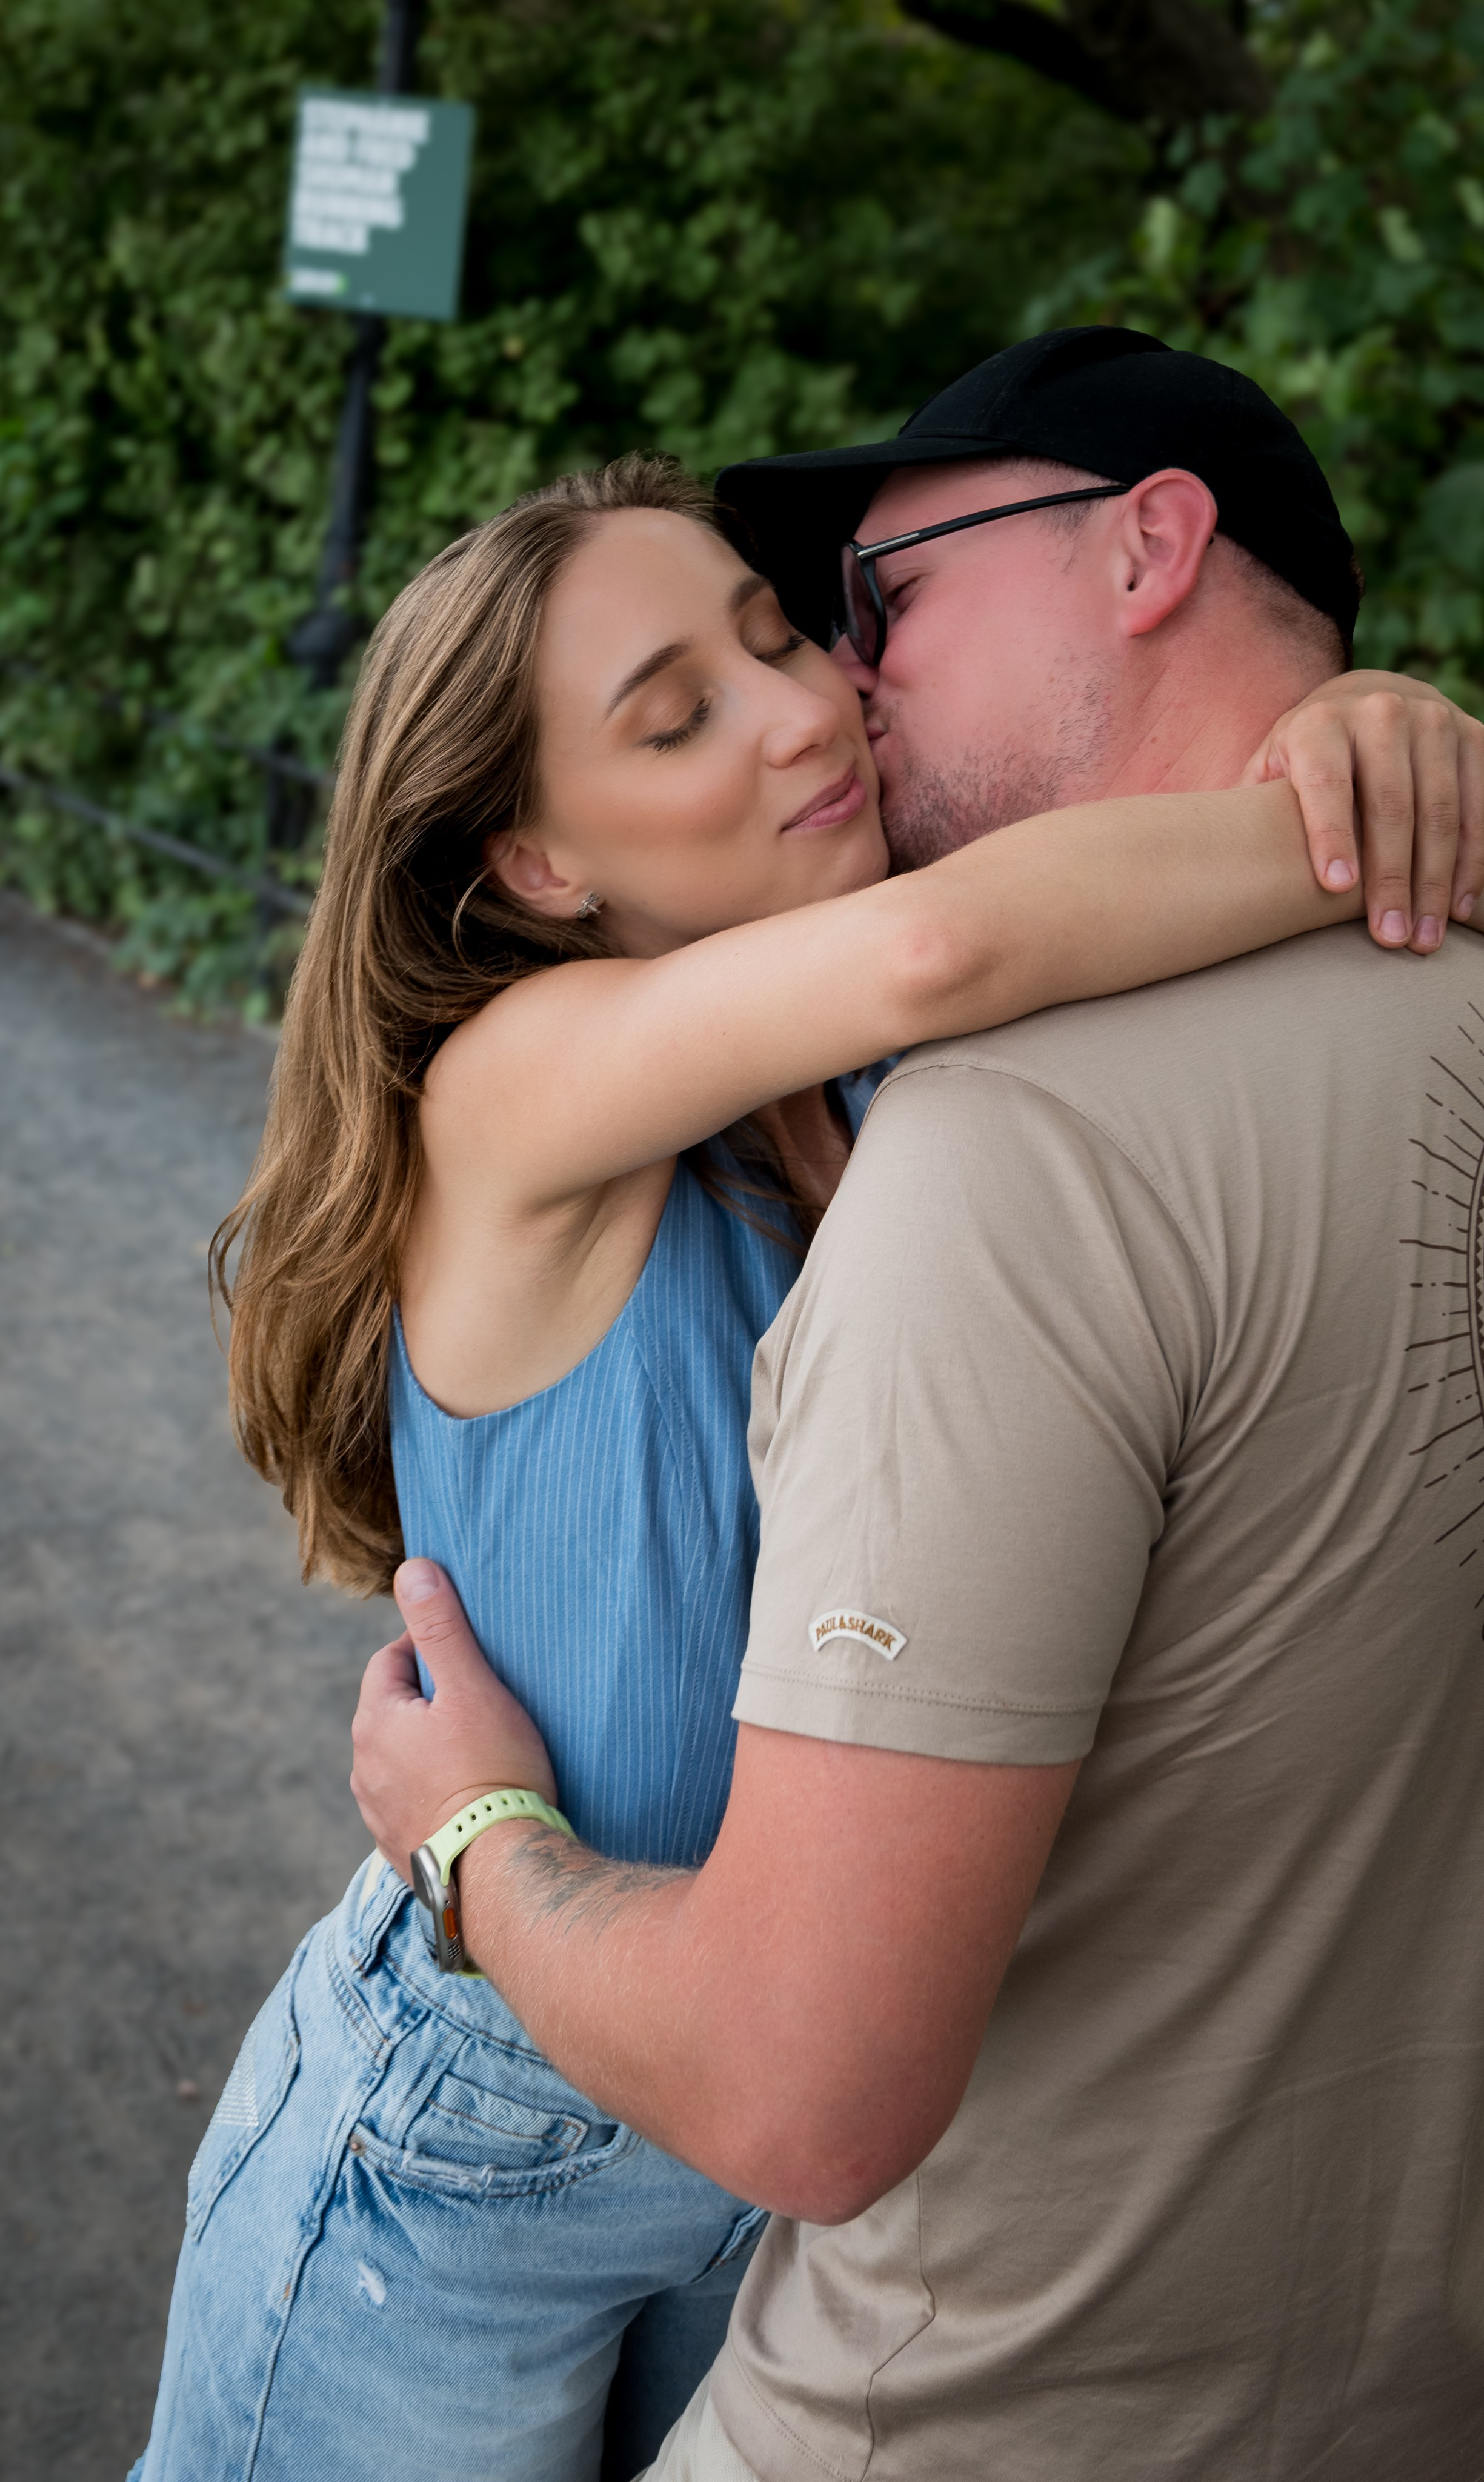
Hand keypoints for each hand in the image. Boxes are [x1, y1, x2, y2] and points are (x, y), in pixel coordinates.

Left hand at [350, 1559, 558, 1883]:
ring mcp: (378, 1814)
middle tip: (482, 1704)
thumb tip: (413, 1570)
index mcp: (375, 1722)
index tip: (468, 1659)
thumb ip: (441, 1628)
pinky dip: (434, 1793)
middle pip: (394, 1711)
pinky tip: (470, 1797)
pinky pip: (412, 1802)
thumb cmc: (493, 1773)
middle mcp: (364, 1769)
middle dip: (430, 1700)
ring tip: (480, 1754)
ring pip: (401, 1759)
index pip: (389, 1661)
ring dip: (430, 1750)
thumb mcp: (472, 1688)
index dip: (428, 1650)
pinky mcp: (398, 1848)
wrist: (501, 1873)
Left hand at [1243, 671, 1483, 952]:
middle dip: (1392, 878)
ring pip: (1441, 810)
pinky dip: (1473, 860)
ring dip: (1437, 880)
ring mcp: (1433, 720)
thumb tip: (1211, 873)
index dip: (1332, 833)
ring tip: (1426, 937)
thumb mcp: (1272, 772)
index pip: (1327, 782)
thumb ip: (1253, 812)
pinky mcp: (1473, 735)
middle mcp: (1380, 713)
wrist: (1365, 701)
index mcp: (1319, 724)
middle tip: (1389, 938)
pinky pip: (1479, 805)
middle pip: (1391, 805)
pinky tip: (1462, 908)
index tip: (1336, 887)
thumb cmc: (1306, 759)